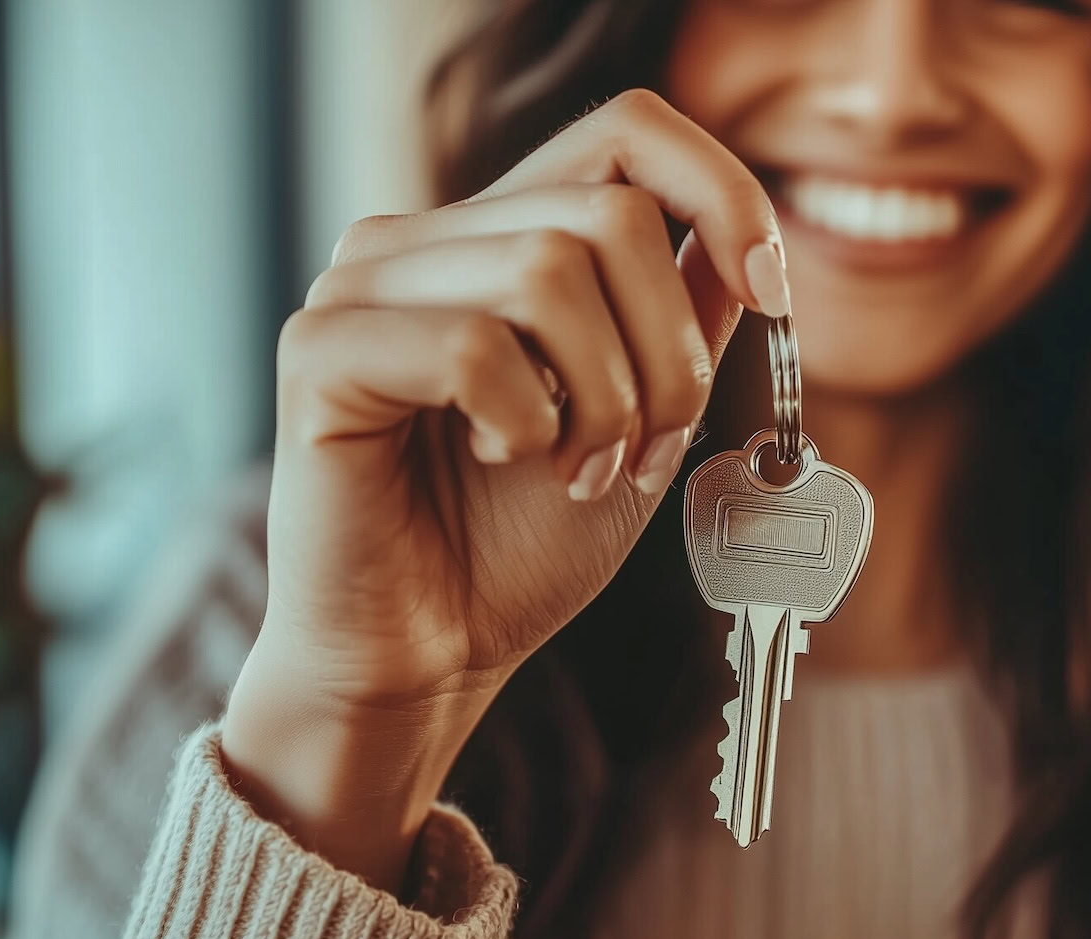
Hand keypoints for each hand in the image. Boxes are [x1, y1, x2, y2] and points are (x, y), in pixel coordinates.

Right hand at [220, 89, 787, 887]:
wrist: (430, 656)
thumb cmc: (521, 545)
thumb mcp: (643, 418)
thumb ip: (684, 321)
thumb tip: (746, 243)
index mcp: (502, 236)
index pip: (626, 131)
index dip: (722, 194)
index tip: (770, 298)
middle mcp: (426, 238)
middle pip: (610, 217)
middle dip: (667, 356)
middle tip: (642, 452)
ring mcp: (363, 284)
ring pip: (547, 273)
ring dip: (602, 401)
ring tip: (576, 469)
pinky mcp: (321, 351)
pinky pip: (470, 344)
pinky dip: (519, 423)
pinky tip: (494, 461)